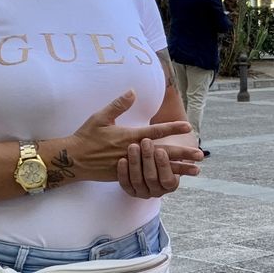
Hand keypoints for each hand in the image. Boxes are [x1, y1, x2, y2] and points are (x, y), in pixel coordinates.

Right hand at [63, 91, 193, 181]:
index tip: (188, 126)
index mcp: (129, 136)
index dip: (172, 128)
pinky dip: (162, 179)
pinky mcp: (126, 175)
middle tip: (200, 155)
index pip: (156, 131)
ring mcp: (131, 165)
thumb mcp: (101, 117)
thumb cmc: (86, 136)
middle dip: (183, 154)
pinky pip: (148, 178)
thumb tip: (133, 91)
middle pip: (163, 153)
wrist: (73, 159)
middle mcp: (133, 152)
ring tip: (195, 171)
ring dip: (179, 169)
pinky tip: (173, 181)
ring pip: (159, 168)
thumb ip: (119, 105)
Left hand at [118, 138, 201, 197]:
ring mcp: (142, 192)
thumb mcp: (174, 153)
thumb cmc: (164, 153)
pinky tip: (122, 160)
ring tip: (133, 146)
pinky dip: (123, 172)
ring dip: (135, 162)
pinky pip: (125, 183)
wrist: (147, 160)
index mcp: (171, 185)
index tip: (161, 150)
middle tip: (145, 142)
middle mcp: (157, 192)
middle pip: (152, 178)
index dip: (164, 166)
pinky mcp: (129, 190)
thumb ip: (184, 152)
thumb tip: (197, 145)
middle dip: (148, 159)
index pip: (168, 180)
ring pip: (138, 180)